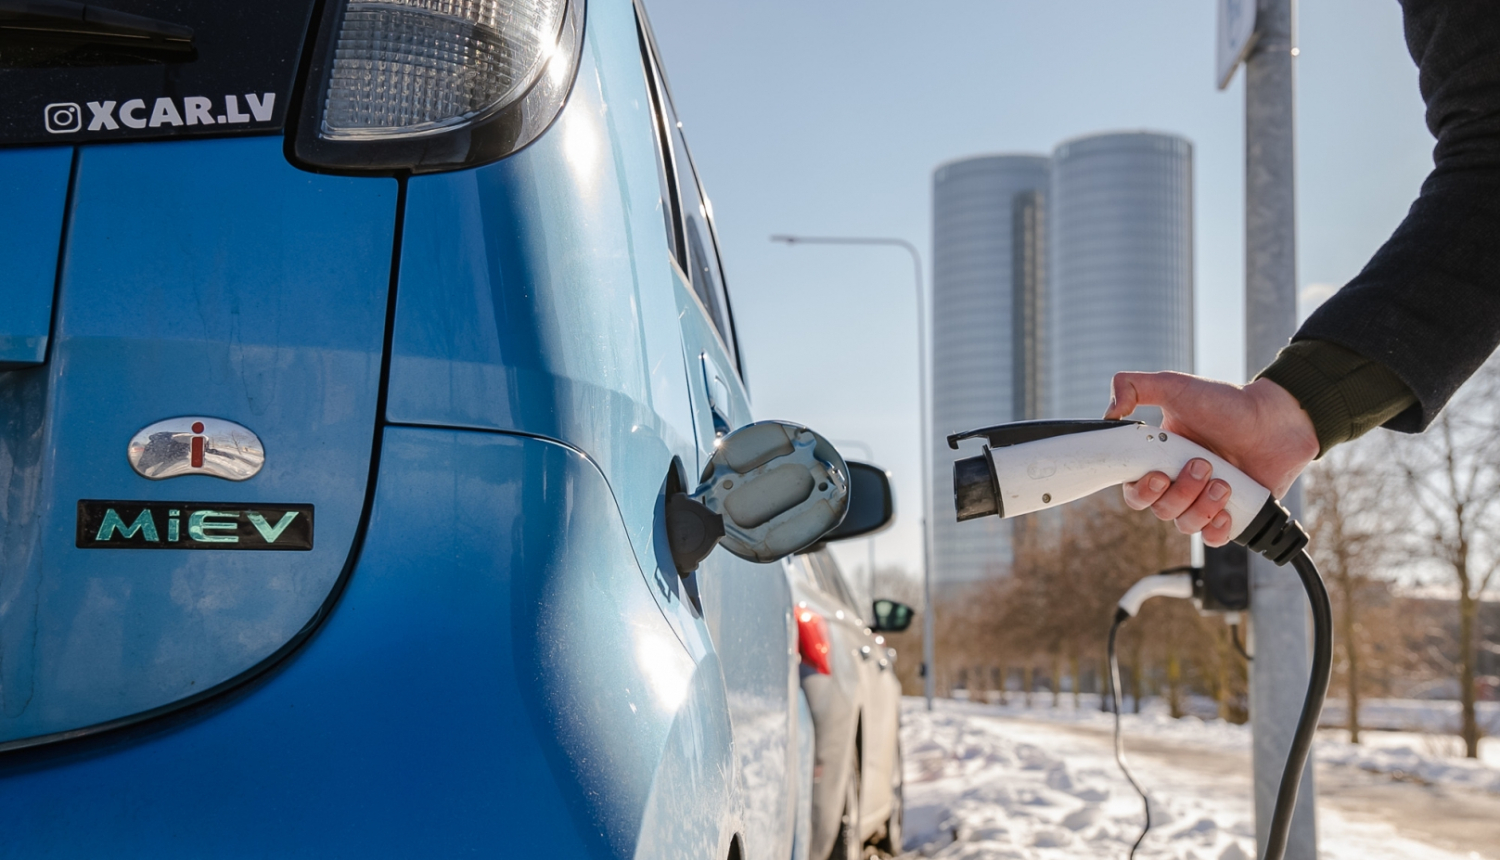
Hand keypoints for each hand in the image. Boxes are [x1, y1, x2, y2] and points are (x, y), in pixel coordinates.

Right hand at [1103, 372, 1318, 545]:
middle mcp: (1179, 484)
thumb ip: (1133, 386)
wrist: (1276, 419)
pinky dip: (1215, 529)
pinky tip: (1226, 509)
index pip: (1134, 491)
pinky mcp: (1232, 515)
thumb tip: (1109, 414)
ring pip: (1185, 525)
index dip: (1141, 491)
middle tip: (1203, 463)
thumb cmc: (1226, 402)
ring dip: (1202, 506)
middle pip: (1159, 510)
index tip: (1157, 475)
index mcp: (1159, 460)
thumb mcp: (1174, 386)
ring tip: (1224, 480)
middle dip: (1180, 491)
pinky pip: (1212, 539)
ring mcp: (1205, 501)